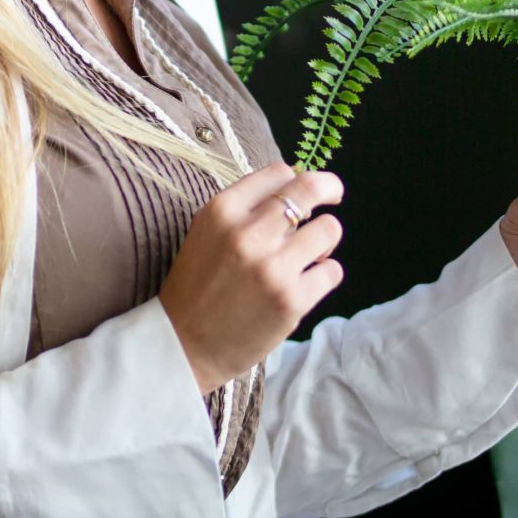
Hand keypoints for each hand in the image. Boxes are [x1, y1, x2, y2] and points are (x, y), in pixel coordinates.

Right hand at [160, 161, 346, 392]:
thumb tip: (294, 185)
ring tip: (309, 256)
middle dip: (330, 188)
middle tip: (334, 195)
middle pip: (311, 188)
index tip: (304, 191)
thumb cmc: (198, 286)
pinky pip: (332, 271)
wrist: (183, 345)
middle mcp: (247, 233)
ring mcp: (272, 267)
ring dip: (324, 241)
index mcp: (222, 211)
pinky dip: (324, 275)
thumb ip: (245, 208)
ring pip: (329, 230)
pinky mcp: (291, 300)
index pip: (280, 173)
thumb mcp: (208, 232)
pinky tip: (305, 284)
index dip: (297, 179)